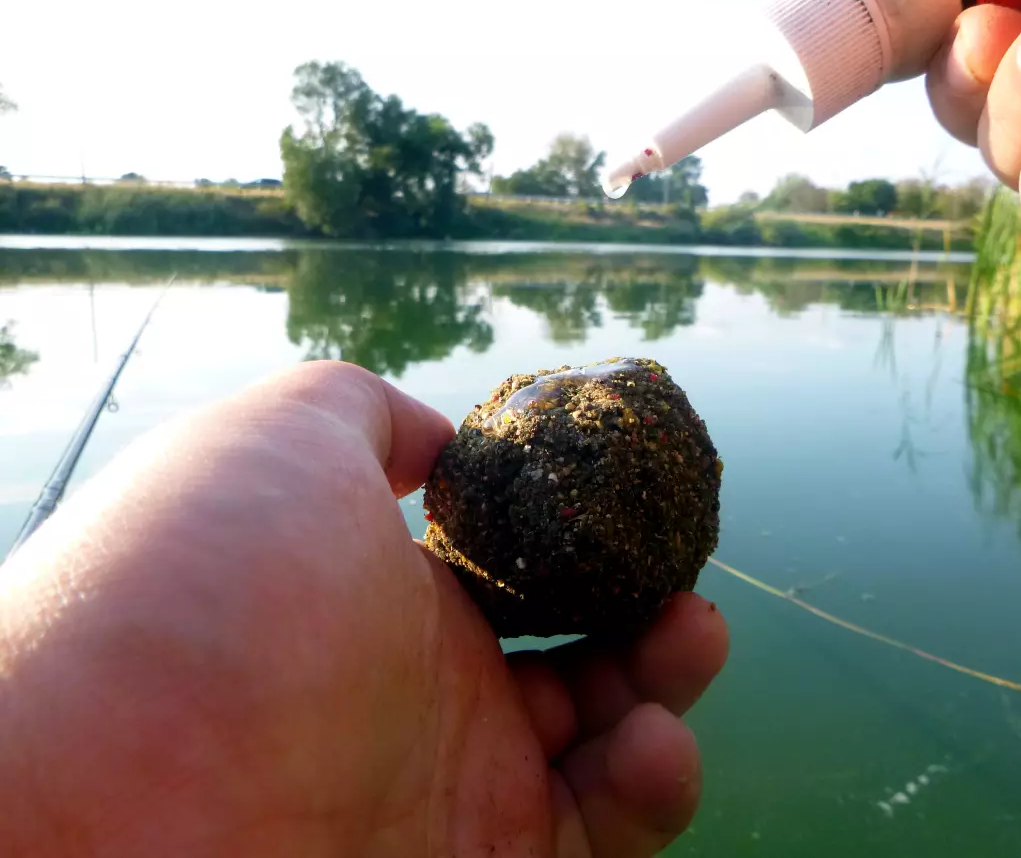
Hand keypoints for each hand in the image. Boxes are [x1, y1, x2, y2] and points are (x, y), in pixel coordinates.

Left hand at [0, 361, 728, 857]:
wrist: (124, 798)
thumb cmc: (207, 593)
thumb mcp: (277, 440)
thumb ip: (362, 413)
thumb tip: (437, 438)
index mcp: (381, 592)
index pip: (508, 566)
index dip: (579, 537)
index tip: (634, 504)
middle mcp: (421, 692)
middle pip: (572, 652)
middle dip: (644, 613)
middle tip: (679, 586)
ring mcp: (456, 787)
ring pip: (606, 744)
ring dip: (667, 688)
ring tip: (688, 636)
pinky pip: (603, 833)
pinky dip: (653, 785)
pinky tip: (654, 740)